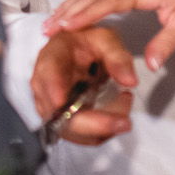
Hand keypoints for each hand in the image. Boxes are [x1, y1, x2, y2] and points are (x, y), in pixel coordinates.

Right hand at [31, 28, 135, 144]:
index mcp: (52, 57)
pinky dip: (100, 130)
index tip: (62, 102)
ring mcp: (50, 105)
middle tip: (124, 121)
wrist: (78, 51)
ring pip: (69, 129)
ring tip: (125, 110)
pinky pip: (78, 134)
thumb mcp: (106, 40)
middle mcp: (44, 85)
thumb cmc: (87, 43)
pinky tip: (116, 114)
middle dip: (92, 123)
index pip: (47, 74)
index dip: (53, 89)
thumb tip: (130, 81)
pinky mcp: (60, 120)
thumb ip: (118, 58)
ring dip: (100, 128)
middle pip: (58, 113)